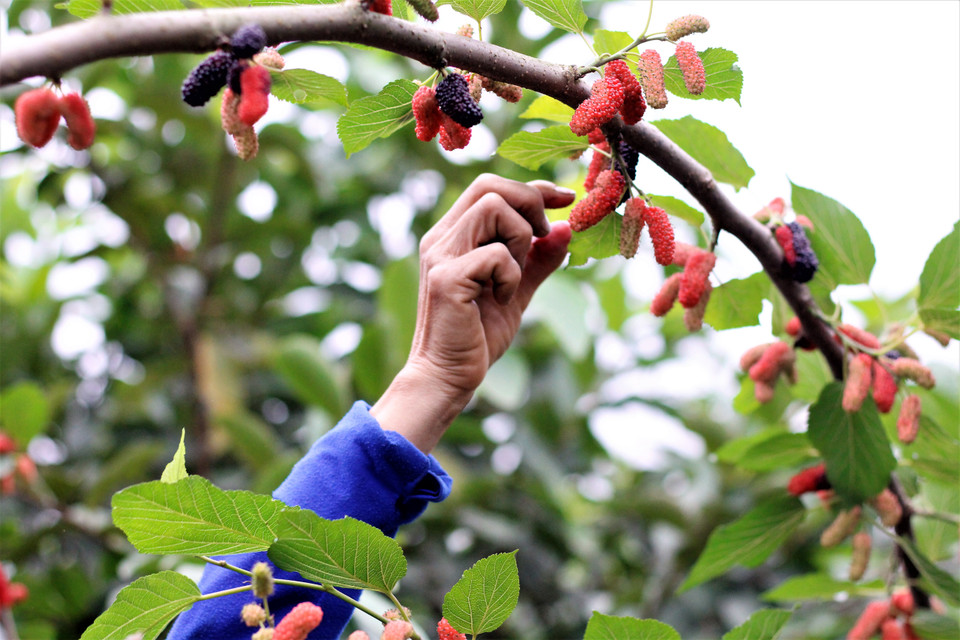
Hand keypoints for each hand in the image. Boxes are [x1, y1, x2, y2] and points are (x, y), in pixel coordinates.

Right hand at [371, 174, 573, 451]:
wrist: (449, 376)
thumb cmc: (478, 335)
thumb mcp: (518, 290)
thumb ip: (539, 260)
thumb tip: (565, 227)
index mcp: (454, 235)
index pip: (491, 187)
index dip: (533, 187)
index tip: (566, 199)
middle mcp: (441, 238)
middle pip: (490, 185)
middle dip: (529, 203)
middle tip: (542, 237)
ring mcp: (440, 255)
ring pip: (494, 208)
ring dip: (519, 239)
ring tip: (514, 275)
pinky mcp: (446, 278)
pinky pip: (495, 254)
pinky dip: (511, 275)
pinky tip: (500, 298)